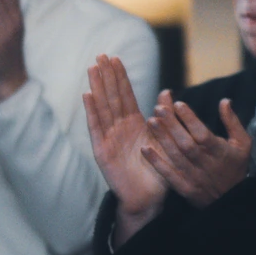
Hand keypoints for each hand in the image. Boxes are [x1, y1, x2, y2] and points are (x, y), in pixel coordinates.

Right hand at [84, 54, 166, 235]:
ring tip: (92, 68)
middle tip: (100, 55)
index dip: (120, 77)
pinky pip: (96, 128)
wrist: (149, 198)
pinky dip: (92, 111)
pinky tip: (87, 95)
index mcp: (135, 124)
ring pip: (102, 107)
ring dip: (97, 87)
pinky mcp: (102, 151)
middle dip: (106, 76)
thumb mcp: (165, 139)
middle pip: (111, 97)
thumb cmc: (158, 171)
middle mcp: (120, 128)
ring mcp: (109, 138)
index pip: (126, 95)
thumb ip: (164, 116)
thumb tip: (168, 92)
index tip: (115, 58)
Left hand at [142, 92, 251, 206]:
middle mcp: (206, 164)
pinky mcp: (185, 188)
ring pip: (176, 156)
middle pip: (186, 143)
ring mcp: (194, 177)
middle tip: (158, 108)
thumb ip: (232, 122)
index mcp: (220, 151)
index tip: (178, 104)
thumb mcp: (243, 143)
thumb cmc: (235, 166)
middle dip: (172, 125)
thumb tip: (224, 100)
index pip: (203, 134)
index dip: (190, 120)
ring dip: (162, 139)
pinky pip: (169, 175)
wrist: (232, 199)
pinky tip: (144, 149)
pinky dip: (157, 163)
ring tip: (150, 121)